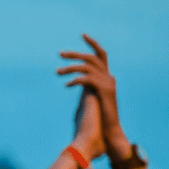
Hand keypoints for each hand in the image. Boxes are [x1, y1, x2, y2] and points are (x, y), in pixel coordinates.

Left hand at [59, 34, 127, 162]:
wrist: (110, 133)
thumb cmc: (100, 121)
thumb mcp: (91, 100)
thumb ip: (86, 89)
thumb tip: (75, 83)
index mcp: (107, 78)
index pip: (101, 55)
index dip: (93, 44)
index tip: (82, 34)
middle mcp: (109, 78)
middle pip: (92, 58)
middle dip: (76, 53)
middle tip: (60, 54)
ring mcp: (108, 84)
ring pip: (87, 67)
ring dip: (71, 68)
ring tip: (57, 73)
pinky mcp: (104, 91)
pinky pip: (87, 79)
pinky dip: (75, 80)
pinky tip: (66, 85)